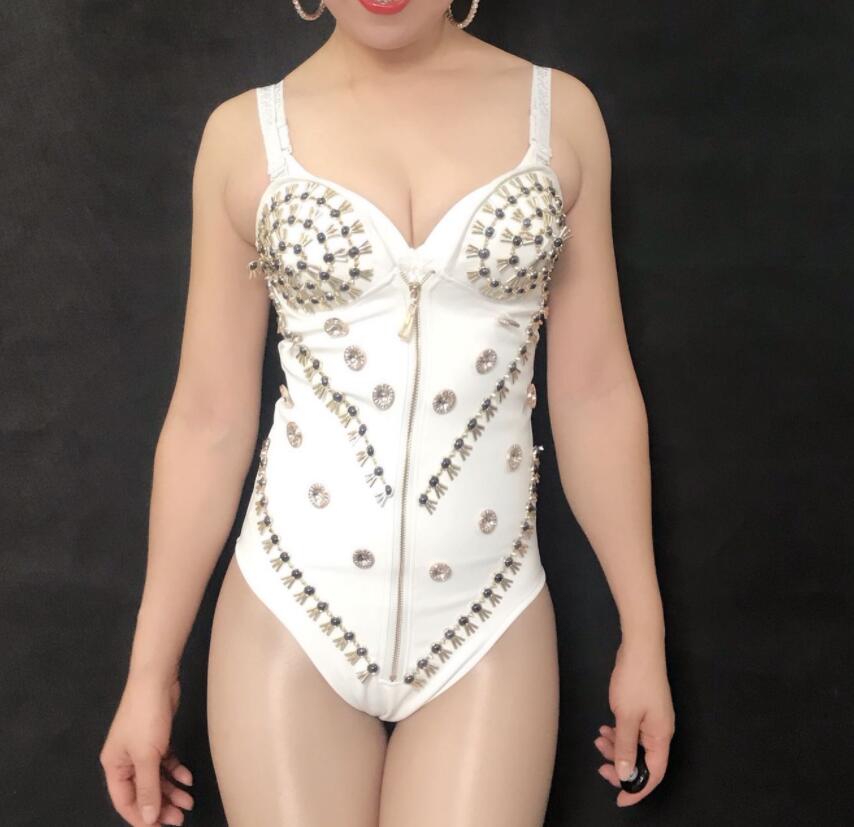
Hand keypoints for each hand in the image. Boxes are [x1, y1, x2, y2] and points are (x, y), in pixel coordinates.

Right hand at [100, 672, 193, 824]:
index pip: (124, 801)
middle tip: (180, 818)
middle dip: (160, 805)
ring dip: (171, 790)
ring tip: (188, 801)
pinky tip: (188, 777)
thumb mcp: (146, 756)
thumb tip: (147, 817)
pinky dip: (176, 770)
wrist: (156, 680)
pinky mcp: (157, 739)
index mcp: (114, 766)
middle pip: (142, 791)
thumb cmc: (146, 717)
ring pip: (155, 778)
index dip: (141, 817)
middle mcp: (125, 759)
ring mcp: (141, 749)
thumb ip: (147, 788)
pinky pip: (165, 763)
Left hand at [594, 638, 674, 806]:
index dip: (637, 790)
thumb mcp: (626, 717)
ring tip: (599, 739)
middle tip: (601, 766)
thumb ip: (625, 747)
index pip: (653, 774)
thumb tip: (625, 775)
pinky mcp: (644, 709)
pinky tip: (605, 728)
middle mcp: (660, 731)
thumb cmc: (635, 680)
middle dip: (621, 766)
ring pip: (634, 745)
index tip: (620, 799)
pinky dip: (618, 733)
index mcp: (661, 737)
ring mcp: (652, 719)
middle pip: (643, 760)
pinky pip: (631, 730)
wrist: (640, 647)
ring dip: (616, 747)